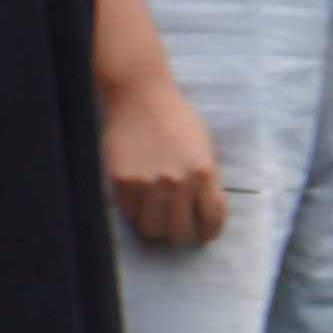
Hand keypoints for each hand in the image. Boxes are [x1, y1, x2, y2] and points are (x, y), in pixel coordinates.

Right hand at [100, 66, 224, 247]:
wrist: (140, 97)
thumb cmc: (177, 120)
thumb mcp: (205, 149)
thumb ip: (207, 181)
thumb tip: (205, 212)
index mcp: (203, 174)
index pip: (212, 220)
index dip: (209, 232)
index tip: (204, 235)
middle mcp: (175, 182)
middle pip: (179, 233)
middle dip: (181, 235)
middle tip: (178, 229)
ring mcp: (145, 183)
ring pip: (152, 230)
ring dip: (156, 229)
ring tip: (156, 219)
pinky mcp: (120, 181)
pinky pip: (128, 214)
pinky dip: (135, 214)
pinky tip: (139, 204)